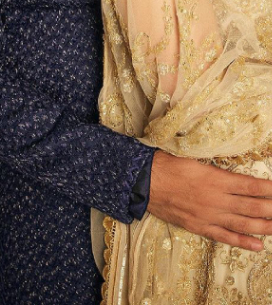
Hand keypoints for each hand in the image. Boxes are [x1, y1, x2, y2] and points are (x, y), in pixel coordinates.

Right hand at [148, 150, 271, 250]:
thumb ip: (216, 170)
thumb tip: (234, 176)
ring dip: (264, 226)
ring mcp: (209, 215)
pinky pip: (225, 236)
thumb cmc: (169, 165)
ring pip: (243, 223)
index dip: (268, 189)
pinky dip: (243, 242)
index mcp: (216, 179)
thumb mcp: (195, 160)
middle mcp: (217, 199)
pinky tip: (258, 245)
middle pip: (252, 206)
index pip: (250, 185)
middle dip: (271, 208)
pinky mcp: (200, 226)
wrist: (146, 182)